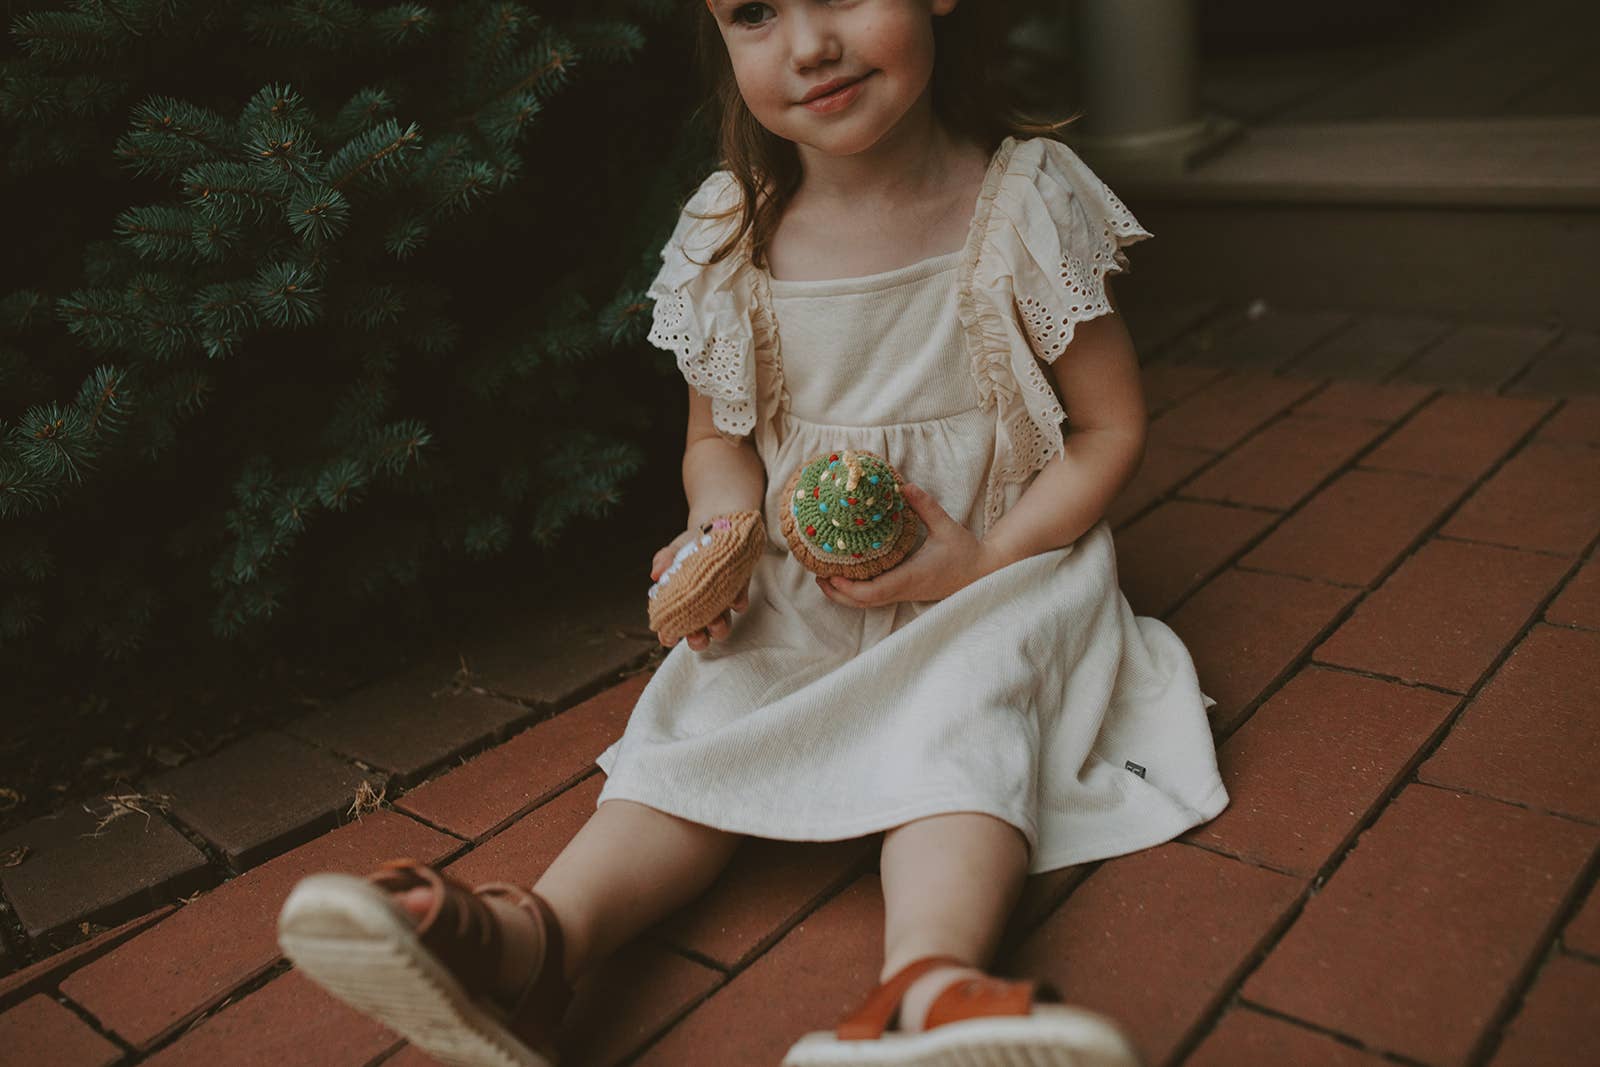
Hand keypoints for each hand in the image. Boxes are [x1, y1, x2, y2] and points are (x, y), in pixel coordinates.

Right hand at [650, 527, 751, 651]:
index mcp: (682, 601)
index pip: (673, 625)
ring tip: (717, 620)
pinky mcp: (739, 589)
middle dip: (698, 639)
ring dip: (719, 627)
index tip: (669, 637)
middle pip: (699, 634)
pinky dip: (738, 603)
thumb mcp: (675, 550)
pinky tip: (735, 600)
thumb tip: (656, 574)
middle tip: (697, 636)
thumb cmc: (691, 543)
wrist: (717, 524)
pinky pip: (740, 602)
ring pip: (721, 625)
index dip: (669, 635)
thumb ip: (664, 560)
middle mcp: (701, 606)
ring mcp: (720, 600)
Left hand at [814, 483, 998, 608]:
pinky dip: (858, 591)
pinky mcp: (906, 592)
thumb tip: (904, 486)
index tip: (831, 576)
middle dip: (837, 593)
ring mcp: (905, 594)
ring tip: (826, 577)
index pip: (873, 593)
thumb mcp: (946, 526)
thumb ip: (925, 506)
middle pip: (863, 603)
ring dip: (845, 594)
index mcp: (910, 577)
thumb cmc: (966, 552)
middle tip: (818, 576)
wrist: (983, 573)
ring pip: (868, 603)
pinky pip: (877, 597)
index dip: (849, 588)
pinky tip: (849, 576)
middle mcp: (904, 590)